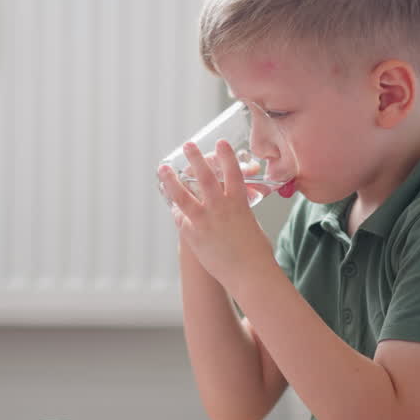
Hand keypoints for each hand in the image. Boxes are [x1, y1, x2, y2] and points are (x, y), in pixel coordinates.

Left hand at [157, 140, 274, 292]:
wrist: (249, 275)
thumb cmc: (256, 253)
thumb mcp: (250, 224)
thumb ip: (237, 212)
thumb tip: (229, 207)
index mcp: (239, 204)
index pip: (232, 172)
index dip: (226, 155)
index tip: (220, 143)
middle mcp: (220, 209)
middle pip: (204, 177)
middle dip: (195, 158)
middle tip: (188, 145)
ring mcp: (204, 222)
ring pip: (182, 196)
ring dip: (171, 180)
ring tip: (163, 168)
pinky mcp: (193, 237)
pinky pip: (181, 219)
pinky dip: (178, 212)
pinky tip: (173, 207)